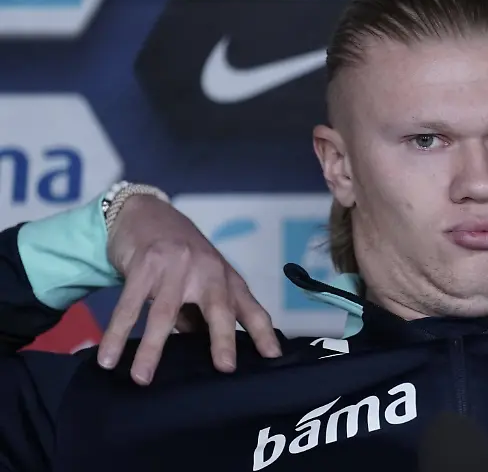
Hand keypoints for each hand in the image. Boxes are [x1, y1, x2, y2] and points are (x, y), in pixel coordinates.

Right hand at [99, 195, 280, 384]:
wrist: (144, 212)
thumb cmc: (179, 257)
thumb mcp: (199, 282)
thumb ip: (203, 315)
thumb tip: (206, 355)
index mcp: (226, 278)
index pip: (251, 308)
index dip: (264, 332)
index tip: (274, 356)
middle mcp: (207, 270)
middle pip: (218, 307)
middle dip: (223, 338)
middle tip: (225, 367)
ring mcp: (176, 265)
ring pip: (164, 312)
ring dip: (152, 349)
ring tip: (142, 379)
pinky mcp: (144, 263)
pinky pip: (129, 304)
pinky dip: (117, 332)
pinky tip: (108, 357)